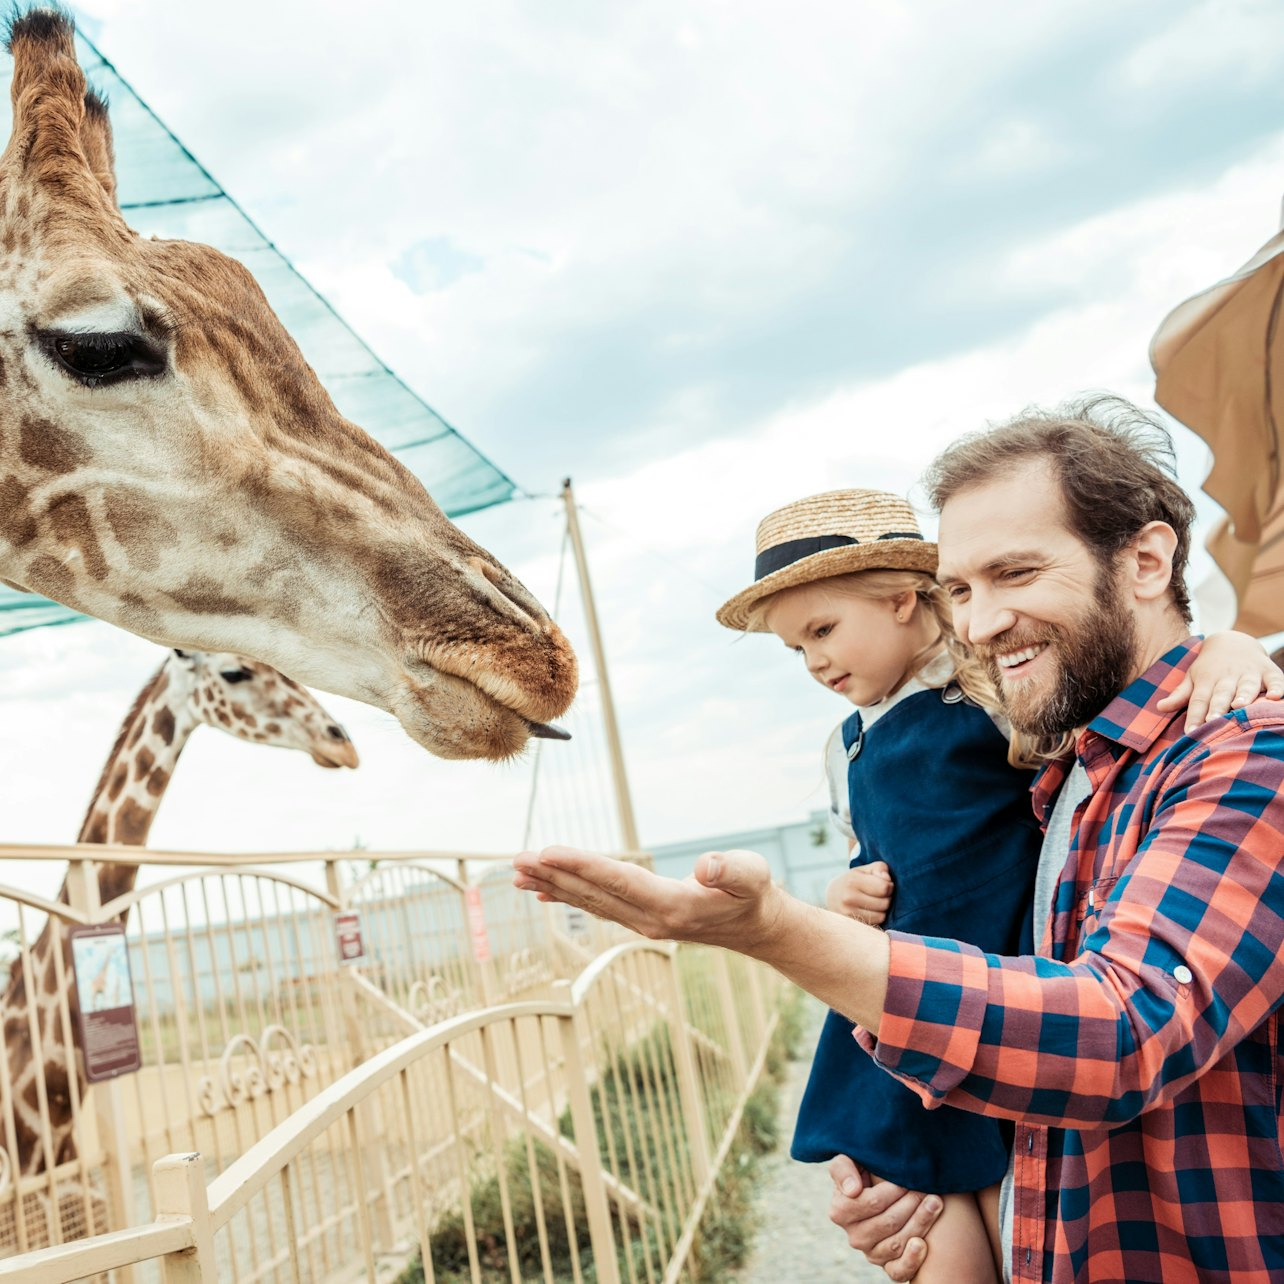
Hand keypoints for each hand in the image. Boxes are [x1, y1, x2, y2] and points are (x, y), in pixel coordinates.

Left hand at [512, 846, 784, 950]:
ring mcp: (642, 923)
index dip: (580, 865)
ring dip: (553, 885)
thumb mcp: (753, 875)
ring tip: (517, 873)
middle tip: (516, 860)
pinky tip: (543, 891)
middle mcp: (649, 919)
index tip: (547, 852)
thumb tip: (708, 867)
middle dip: (553, 875)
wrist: (755, 928)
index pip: (617, 882)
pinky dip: (568, 897)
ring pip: (589, 901)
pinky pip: (596, 906)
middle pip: (593, 894)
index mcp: (672, 906)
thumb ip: (732, 870)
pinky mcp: (640, 919)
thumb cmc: (753, 893)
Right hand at [826, 862, 892, 924]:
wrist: (831, 896)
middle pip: (885, 903)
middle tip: (880, 894)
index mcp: (853, 881)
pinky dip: (876, 917)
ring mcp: (849, 913)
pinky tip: (870, 910)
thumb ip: (879, 868)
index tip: (885, 884)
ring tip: (875, 903)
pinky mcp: (851, 924)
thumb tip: (888, 880)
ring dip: (883, 910)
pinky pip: (875, 923)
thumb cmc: (852, 881)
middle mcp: (849, 898)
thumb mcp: (863, 869)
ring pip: (882, 916)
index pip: (884, 887)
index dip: (889, 886)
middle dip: (887, 898)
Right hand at [827, 1155, 940, 1279]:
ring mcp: (871, 1254)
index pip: (873, 1203)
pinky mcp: (887, 1267)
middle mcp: (855, 1237)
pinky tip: (923, 1244)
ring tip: (935, 1202)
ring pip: (898, 1243)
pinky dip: (912, 1260)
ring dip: (920, 1222)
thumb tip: (852, 1190)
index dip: (894, 1190)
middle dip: (911, 1203)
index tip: (907, 1178)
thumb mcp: (848, 1162)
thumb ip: (843, 1169)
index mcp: (841, 1212)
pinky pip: (899, 1271)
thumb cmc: (863, 1173)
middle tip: (926, 1188)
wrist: (878, 1193)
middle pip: (889, 1222)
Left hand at [1158, 631, 1283, 732]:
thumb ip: (1180, 695)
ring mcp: (1248, 673)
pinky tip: (1274, 696)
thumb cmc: (1209, 668)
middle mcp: (1227, 677)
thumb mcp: (1193, 678)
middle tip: (1212, 722)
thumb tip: (1159, 707)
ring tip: (1240, 706)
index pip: (1199, 700)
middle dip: (1217, 708)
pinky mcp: (1268, 671)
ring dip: (1244, 695)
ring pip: (1246, 686)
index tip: (1190, 732)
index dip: (1194, 716)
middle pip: (1221, 694)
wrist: (1233, 641)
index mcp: (1206, 680)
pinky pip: (1275, 679)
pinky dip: (1276, 687)